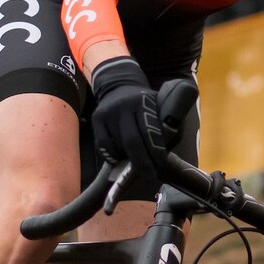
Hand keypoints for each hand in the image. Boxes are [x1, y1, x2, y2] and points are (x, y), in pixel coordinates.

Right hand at [90, 56, 167, 176]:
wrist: (120, 86)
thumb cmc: (146, 102)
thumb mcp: (160, 105)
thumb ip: (167, 124)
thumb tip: (167, 151)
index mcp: (142, 102)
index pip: (149, 131)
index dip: (156, 150)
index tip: (161, 164)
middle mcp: (123, 106)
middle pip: (132, 141)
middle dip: (142, 163)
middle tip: (150, 177)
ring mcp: (107, 112)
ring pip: (117, 145)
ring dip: (127, 160)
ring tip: (137, 166)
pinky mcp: (96, 119)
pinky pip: (103, 145)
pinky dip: (113, 156)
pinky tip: (121, 158)